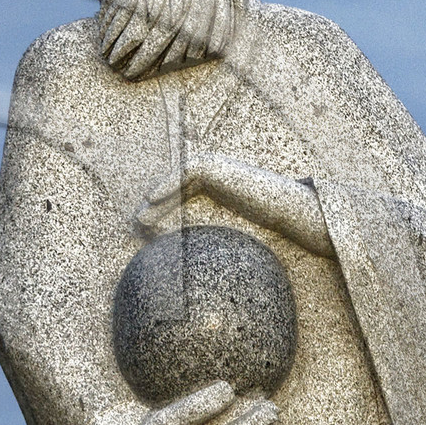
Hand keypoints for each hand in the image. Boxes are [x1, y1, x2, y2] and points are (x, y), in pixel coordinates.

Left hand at [140, 151, 331, 255]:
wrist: (288, 212)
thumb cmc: (262, 227)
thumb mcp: (221, 235)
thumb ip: (201, 236)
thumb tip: (180, 258)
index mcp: (211, 193)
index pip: (177, 202)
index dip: (161, 216)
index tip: (147, 235)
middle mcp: (209, 179)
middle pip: (172, 191)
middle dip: (154, 208)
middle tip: (137, 226)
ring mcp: (213, 169)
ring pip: (175, 181)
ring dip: (157, 198)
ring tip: (142, 217)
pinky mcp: (216, 166)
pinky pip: (186, 171)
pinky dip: (168, 183)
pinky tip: (153, 199)